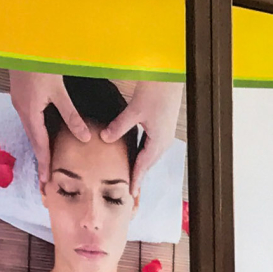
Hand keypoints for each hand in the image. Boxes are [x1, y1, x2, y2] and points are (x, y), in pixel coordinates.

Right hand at [8, 73, 85, 188]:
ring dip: (39, 146)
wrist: (23, 43)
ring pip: (31, 129)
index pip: (39, 144)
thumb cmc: (41, 63)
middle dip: (40, 159)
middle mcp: (22, 109)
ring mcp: (20, 101)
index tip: (46, 182)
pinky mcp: (22, 95)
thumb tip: (84, 138)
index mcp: (29, 111)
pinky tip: (44, 137)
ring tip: (46, 163)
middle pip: (33, 140)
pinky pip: (30, 119)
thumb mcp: (59, 91)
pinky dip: (37, 132)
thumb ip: (71, 115)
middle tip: (45, 179)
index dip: (44, 164)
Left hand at [106, 80, 184, 203]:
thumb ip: (119, 126)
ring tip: (133, 175)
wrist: (168, 78)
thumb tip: (105, 138)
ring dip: (142, 165)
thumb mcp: (134, 111)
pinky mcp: (162, 127)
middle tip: (130, 189)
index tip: (130, 193)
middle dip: (139, 175)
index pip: (144, 165)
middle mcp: (164, 140)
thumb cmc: (155, 92)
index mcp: (158, 140)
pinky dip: (145, 153)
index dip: (136, 179)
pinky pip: (152, 146)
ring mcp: (165, 134)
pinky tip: (138, 154)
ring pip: (151, 155)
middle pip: (149, 163)